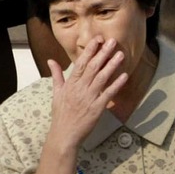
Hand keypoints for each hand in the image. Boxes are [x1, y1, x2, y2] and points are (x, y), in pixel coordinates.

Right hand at [35, 37, 128, 173]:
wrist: (64, 134)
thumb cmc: (61, 114)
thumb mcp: (56, 92)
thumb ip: (56, 75)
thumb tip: (50, 60)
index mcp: (70, 83)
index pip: (81, 62)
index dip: (90, 50)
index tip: (98, 39)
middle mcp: (80, 88)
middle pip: (93, 67)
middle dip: (103, 53)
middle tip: (113, 41)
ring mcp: (89, 98)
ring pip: (102, 78)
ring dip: (112, 65)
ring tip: (121, 55)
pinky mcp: (97, 108)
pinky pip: (108, 94)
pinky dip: (116, 84)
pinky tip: (124, 76)